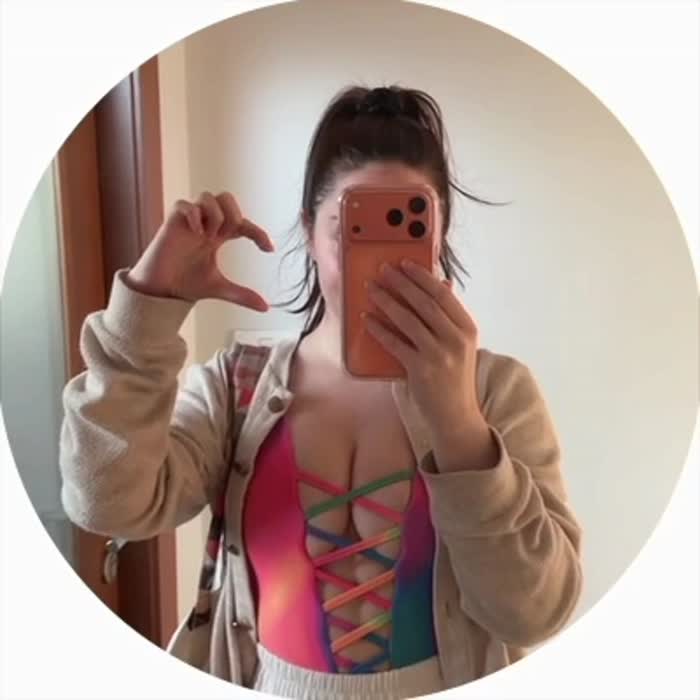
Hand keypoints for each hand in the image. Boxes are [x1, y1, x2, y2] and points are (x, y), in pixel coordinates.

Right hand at [126, 191, 273, 310]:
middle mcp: (205, 225)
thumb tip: (266, 307)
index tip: (270, 250)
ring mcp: (189, 222)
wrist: (161, 291)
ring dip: (215, 215)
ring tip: (209, 237)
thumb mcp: (220, 288)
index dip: (258, 233)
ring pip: (208, 197)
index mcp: (218, 236)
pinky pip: (185, 205)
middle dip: (233, 215)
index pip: (243, 224)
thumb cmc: (187, 284)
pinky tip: (198, 234)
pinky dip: (195, 215)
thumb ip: (242, 295)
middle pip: (226, 198)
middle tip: (226, 237)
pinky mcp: (172, 223)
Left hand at [363, 259, 487, 449]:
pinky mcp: (421, 370)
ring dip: (386, 301)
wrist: (456, 416)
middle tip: (382, 270)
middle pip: (424, 303)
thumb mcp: (460, 345)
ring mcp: (439, 355)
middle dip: (401, 283)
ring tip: (371, 289)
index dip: (422, 276)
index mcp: (467, 329)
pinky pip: (395, 344)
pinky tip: (366, 319)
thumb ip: (449, 317)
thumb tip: (441, 283)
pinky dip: (379, 329)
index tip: (405, 263)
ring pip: (407, 320)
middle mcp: (456, 339)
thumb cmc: (454, 378)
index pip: (443, 295)